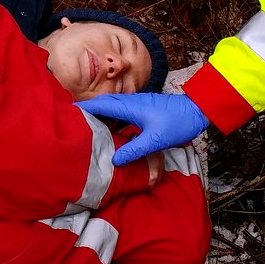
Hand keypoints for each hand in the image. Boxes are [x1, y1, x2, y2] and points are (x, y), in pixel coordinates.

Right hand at [76, 93, 208, 164]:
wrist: (198, 111)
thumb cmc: (177, 122)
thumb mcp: (155, 140)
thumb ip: (133, 150)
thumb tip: (113, 160)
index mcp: (129, 106)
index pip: (100, 105)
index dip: (82, 109)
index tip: (66, 114)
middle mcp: (131, 102)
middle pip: (103, 105)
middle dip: (87, 112)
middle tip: (71, 123)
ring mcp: (137, 106)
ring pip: (113, 109)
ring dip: (100, 117)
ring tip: (87, 130)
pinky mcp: (144, 111)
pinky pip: (122, 114)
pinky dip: (112, 121)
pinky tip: (111, 134)